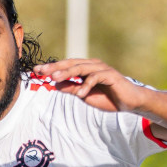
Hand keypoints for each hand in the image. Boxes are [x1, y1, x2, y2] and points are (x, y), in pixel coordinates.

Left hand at [32, 59, 147, 113]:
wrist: (129, 102)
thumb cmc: (107, 98)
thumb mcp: (85, 96)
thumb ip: (72, 89)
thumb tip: (56, 85)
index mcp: (85, 69)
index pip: (65, 66)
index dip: (51, 68)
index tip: (36, 71)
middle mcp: (92, 65)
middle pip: (70, 63)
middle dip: (55, 67)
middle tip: (41, 71)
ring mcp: (101, 68)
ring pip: (81, 67)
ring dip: (67, 73)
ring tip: (55, 79)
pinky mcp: (110, 75)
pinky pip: (95, 78)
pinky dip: (87, 86)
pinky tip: (80, 94)